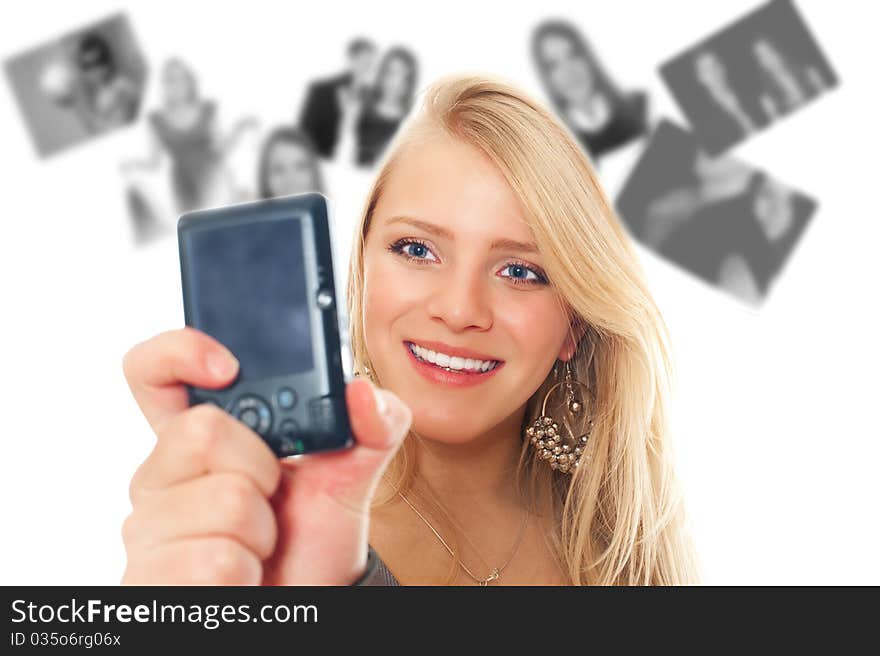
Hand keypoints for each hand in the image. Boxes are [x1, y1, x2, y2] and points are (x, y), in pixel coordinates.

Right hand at [120, 327, 410, 584]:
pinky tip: (244, 576)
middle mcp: (163, 474)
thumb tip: (362, 392)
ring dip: (261, 530)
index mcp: (199, 434)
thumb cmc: (313, 532)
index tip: (227, 367)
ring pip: (222, 503)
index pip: (154, 371)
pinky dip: (248, 573)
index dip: (179, 353)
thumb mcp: (352, 471)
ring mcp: (148, 527)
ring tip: (259, 542)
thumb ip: (375, 422)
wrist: (307, 596)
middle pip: (201, 429)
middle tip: (271, 493)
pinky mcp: (149, 578)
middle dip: (262, 467)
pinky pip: (214, 562)